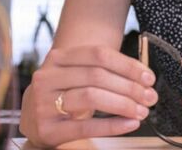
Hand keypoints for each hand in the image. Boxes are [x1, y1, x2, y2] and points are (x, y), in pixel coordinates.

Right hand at [19, 45, 157, 147]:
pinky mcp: (47, 128)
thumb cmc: (61, 94)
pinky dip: (112, 125)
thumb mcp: (74, 75)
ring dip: (123, 104)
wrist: (31, 120)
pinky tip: (129, 124)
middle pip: (97, 76)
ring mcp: (44, 102)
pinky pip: (85, 126)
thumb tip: (143, 79)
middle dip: (129, 87)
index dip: (127, 65)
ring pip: (91, 97)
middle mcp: (48, 77)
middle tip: (150, 96)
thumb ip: (102, 71)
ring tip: (141, 110)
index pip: (98, 54)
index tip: (148, 77)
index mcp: (58, 58)